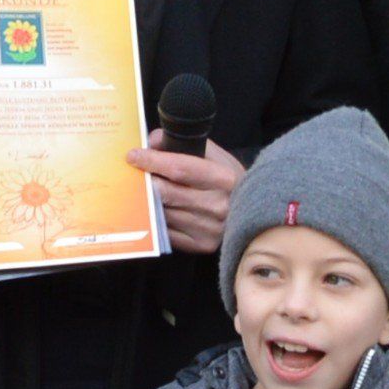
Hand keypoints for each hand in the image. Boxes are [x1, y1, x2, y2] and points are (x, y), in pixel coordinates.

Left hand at [131, 134, 246, 254]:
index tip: (133, 156)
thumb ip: (186, 144)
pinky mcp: (201, 245)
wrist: (255, 213)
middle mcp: (218, 205)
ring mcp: (210, 228)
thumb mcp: (217, 156)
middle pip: (167, 192)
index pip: (180, 168)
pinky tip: (157, 211)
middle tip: (134, 175)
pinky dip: (158, 219)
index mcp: (224, 178)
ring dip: (149, 202)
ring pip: (164, 212)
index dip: (153, 161)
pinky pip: (167, 231)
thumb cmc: (230, 182)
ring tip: (145, 192)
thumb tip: (151, 143)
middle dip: (146, 182)